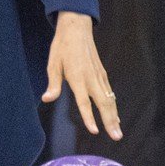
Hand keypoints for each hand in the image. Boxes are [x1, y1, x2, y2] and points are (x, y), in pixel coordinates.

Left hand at [42, 11, 121, 140]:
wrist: (77, 28)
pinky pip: (109, 92)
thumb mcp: (53, 64)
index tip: (95, 131)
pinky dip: (113, 105)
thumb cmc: (62, 47)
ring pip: (109, 99)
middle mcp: (91, 78)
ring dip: (114, 116)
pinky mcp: (102, 73)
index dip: (89, 117)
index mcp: (77, 76)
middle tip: (117, 137)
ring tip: (118, 132)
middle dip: (110, 121)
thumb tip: (46, 99)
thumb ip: (53, 84)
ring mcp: (98, 75)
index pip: (84, 102)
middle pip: (103, 103)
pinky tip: (115, 116)